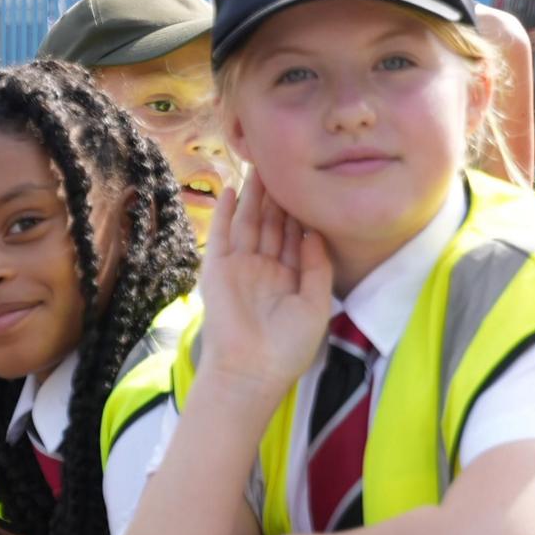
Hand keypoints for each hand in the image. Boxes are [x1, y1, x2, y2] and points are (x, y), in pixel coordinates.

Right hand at [199, 176, 334, 404]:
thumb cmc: (287, 346)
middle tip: (283, 164)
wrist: (251, 370)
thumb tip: (315, 231)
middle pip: (271, 224)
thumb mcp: (316, 305)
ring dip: (254, 196)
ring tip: (260, 166)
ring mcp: (239, 267)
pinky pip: (221, 235)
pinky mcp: (217, 270)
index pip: (294, 237)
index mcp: (288, 279)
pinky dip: (224, 212)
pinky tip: (232, 190)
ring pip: (249, 223)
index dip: (300, 211)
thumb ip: (318, 267)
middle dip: (277, 196)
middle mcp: (263, 269)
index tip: (309, 184)